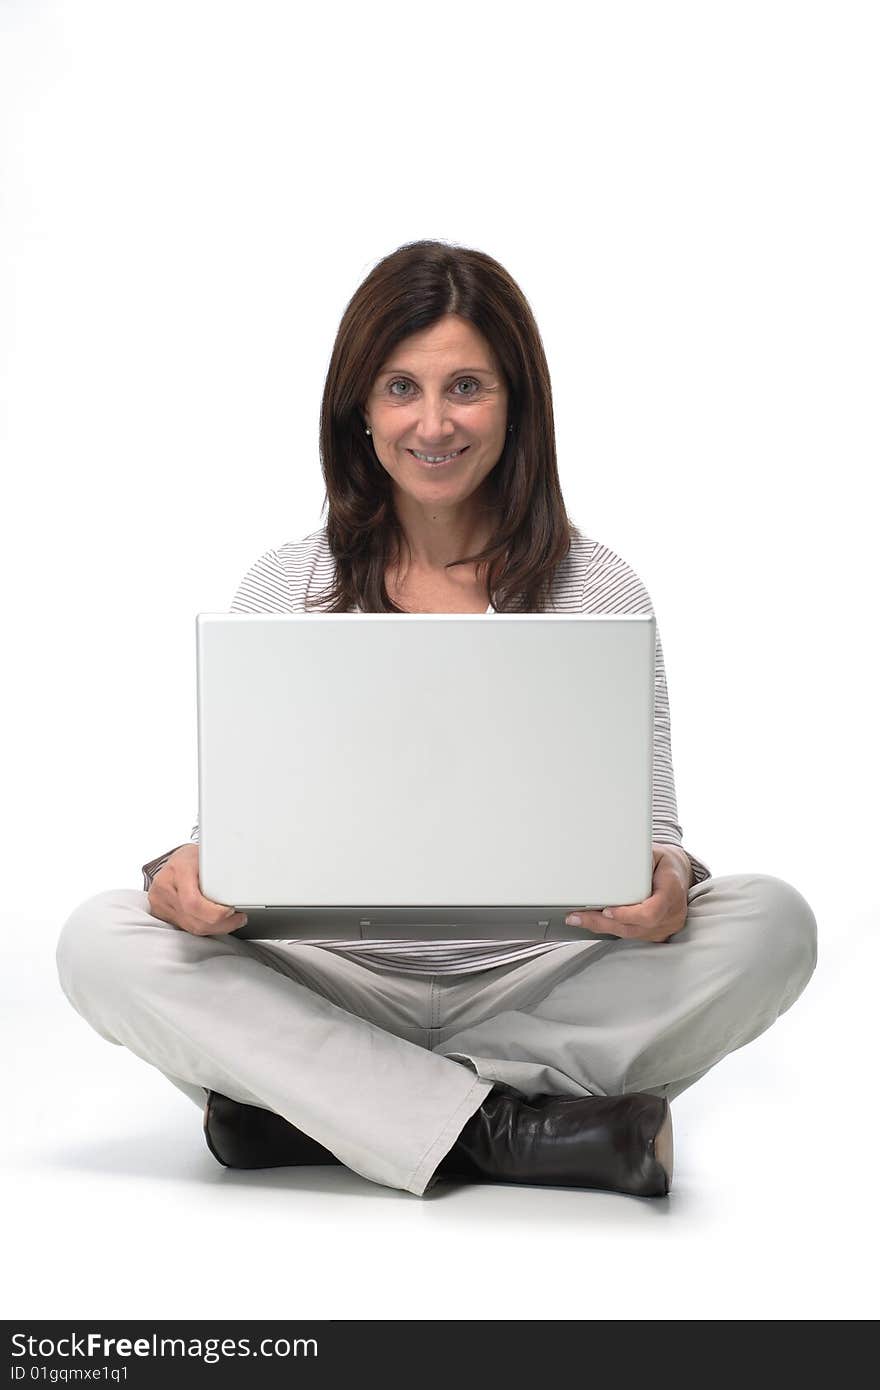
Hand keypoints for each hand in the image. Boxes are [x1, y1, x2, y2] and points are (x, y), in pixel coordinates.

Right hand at [147, 844, 248, 935]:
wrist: (174, 861)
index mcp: (178, 870)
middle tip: (239, 918)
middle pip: (194, 919)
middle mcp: (165, 888)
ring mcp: (160, 903)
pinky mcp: (162, 913)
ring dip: (215, 928)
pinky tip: (217, 923)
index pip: (193, 902)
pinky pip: (187, 928)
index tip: (231, 910)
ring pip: (191, 927)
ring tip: (232, 921)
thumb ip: (219, 868)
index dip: (215, 912)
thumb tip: (242, 877)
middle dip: (221, 924)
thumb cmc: (191, 857)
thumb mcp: (206, 855)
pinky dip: (205, 927)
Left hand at [564, 845, 690, 942]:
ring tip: (580, 919)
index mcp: (672, 891)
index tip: (607, 911)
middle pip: (636, 927)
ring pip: (632, 934)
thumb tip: (609, 861)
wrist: (679, 875)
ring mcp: (666, 927)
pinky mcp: (658, 933)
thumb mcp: (654, 853)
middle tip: (579, 917)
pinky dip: (613, 929)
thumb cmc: (664, 863)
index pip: (651, 911)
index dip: (628, 915)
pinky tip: (595, 923)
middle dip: (604, 923)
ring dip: (604, 927)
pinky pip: (633, 936)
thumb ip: (636, 861)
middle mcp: (672, 913)